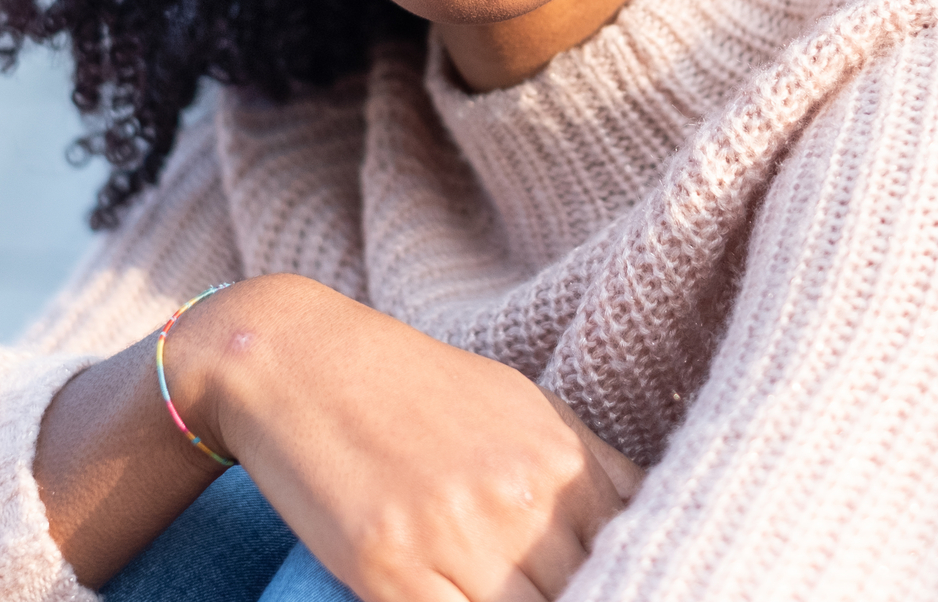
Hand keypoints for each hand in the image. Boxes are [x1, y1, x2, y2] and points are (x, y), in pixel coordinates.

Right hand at [174, 274, 642, 600]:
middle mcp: (520, 498)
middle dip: (577, 594)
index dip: (631, 572)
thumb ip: (584, 470)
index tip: (623, 578)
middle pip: (586, 591)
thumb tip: (638, 524)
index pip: (634, 548)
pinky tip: (456, 598)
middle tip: (546, 583)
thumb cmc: (411, 383)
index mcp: (561, 457)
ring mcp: (455, 537)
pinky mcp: (391, 571)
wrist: (299, 359)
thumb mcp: (520, 405)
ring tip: (498, 588)